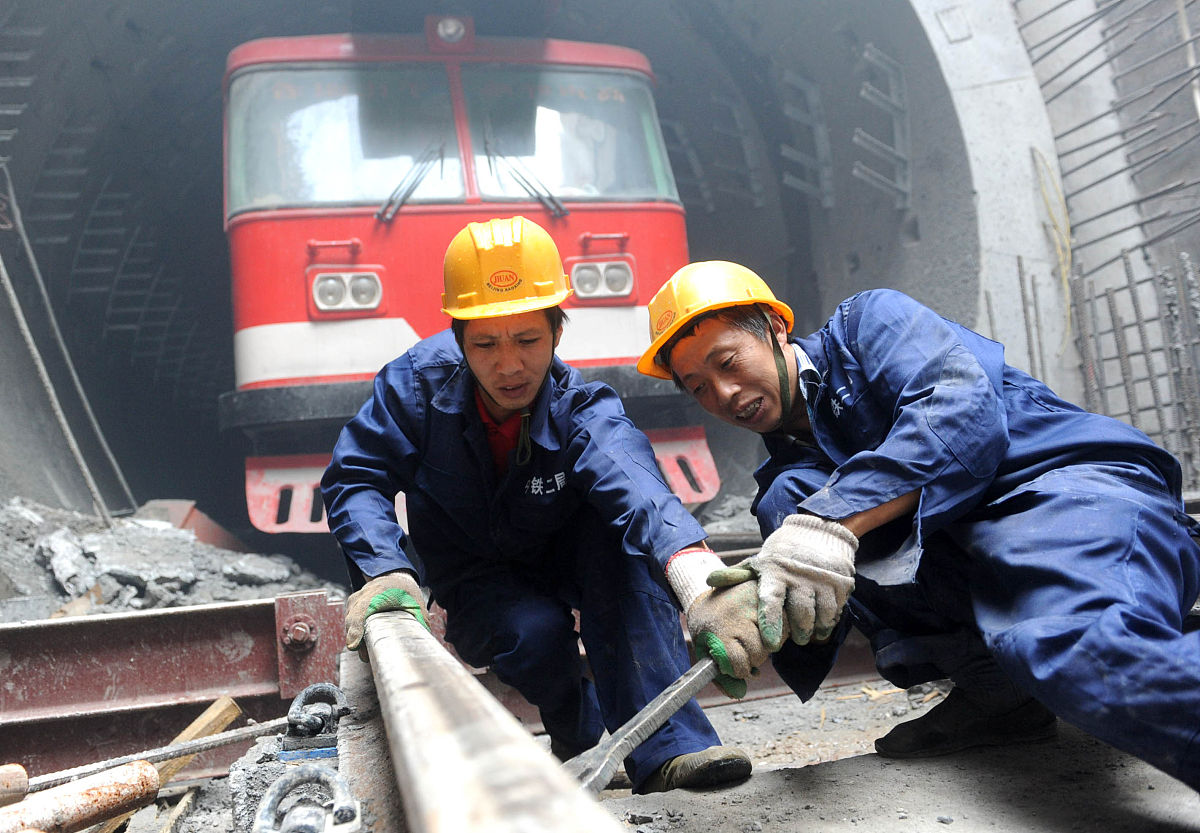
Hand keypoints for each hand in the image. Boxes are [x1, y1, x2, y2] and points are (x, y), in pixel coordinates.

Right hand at [344, 571, 429, 657]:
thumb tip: (419, 643)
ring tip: (368, 652)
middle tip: (367, 657)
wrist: (396, 578)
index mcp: (381, 592)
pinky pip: (349, 622)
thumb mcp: (417, 605)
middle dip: (357, 641)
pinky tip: (365, 642)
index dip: (357, 627)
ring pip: (349, 623)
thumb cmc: (407, 593)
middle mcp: (364, 594)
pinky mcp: (351, 605)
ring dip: (357, 638)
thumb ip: (419, 622)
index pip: (364, 609)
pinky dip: (356, 633)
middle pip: (353, 620)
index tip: (354, 645)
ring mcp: (355, 599)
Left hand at [664, 546, 768, 698]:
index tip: (737, 666)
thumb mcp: (703, 646)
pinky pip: (786, 621)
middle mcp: (737, 614)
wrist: (705, 584)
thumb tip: (739, 694)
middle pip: (759, 652)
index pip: (737, 663)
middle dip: (755, 658)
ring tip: (758, 638)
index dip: (739, 670)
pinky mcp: (768, 592)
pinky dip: (782, 629)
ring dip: (770, 644)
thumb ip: (720, 674)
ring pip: (775, 638)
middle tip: (748, 652)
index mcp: (719, 628)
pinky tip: (770, 627)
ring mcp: (755, 601)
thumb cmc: (705, 622)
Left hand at [708, 514, 856, 649]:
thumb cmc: (783, 552)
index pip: (771, 601)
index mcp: (775, 573)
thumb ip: (737, 574)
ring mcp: (821, 581)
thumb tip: (710, 581)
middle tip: (797, 640)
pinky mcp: (840, 583)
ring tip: (809, 635)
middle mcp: (799, 577)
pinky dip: (829, 621)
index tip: (770, 642)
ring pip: (820, 616)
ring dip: (815, 630)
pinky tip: (824, 622)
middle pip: (800, 615)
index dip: (770, 623)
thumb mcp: (759, 560)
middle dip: (798, 633)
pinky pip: (835, 610)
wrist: (818, 531)